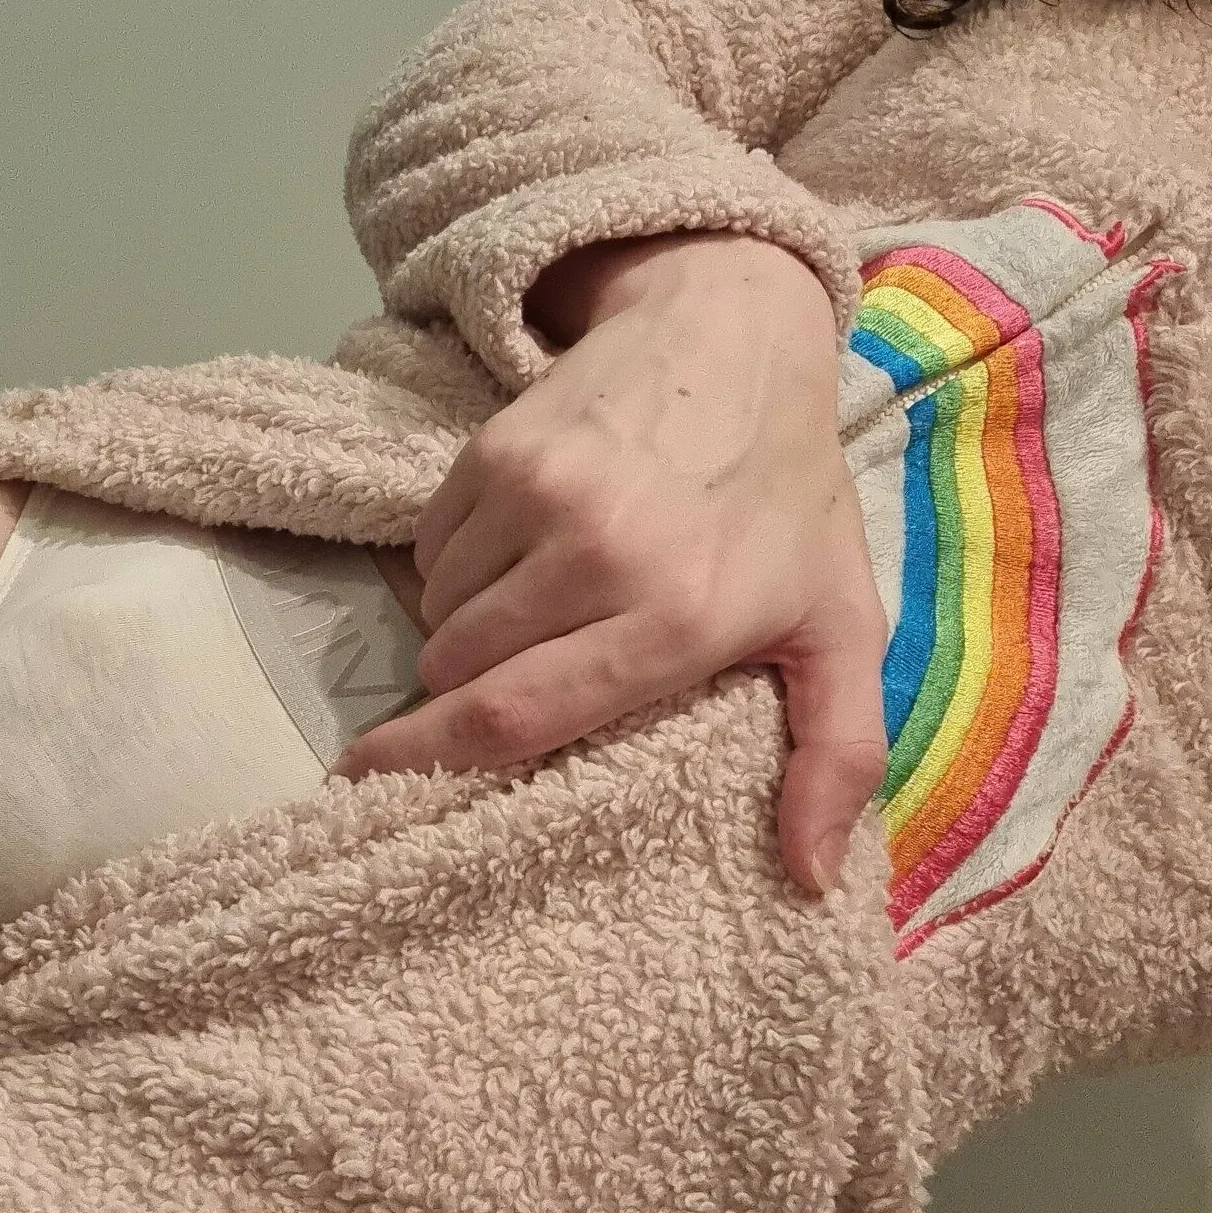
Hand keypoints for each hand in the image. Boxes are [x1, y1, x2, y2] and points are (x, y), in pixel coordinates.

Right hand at [329, 231, 889, 894]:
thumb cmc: (789, 500)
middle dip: (463, 696)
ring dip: (464, 629)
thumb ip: (839, 754)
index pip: (517, 714)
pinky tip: (520, 551)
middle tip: (516, 683)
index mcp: (677, 616)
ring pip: (438, 608)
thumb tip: (811, 879)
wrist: (735, 333)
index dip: (430, 760)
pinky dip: (456, 567)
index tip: (370, 786)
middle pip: (460, 669)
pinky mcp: (495, 449)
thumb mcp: (841, 626)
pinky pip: (430, 546)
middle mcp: (599, 553)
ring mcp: (538, 492)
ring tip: (535, 606)